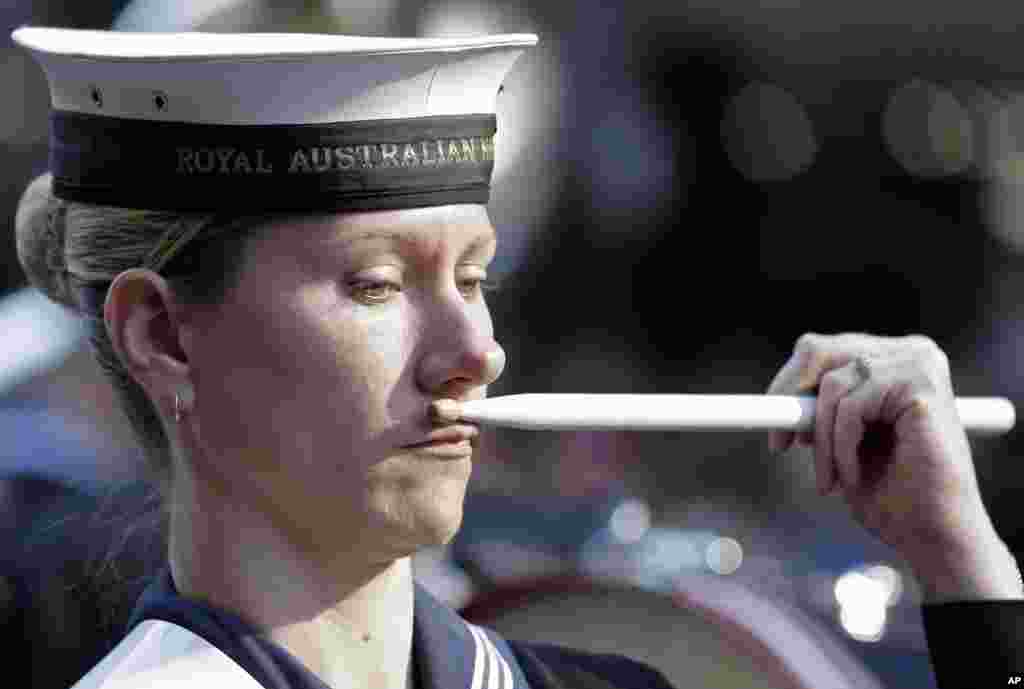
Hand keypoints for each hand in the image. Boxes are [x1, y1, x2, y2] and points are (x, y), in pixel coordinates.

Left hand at [767, 333, 1020, 600]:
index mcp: (892, 359)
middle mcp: (909, 351)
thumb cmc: (890, 492)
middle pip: (818, 351)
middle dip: (790, 400)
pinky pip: (850, 408)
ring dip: (821, 441)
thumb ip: (820, 409)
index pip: (820, 351)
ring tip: (830, 479)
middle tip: (779, 446)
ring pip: (832, 386)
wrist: (934, 535)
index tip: (772, 425)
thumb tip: (781, 397)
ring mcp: (917, 362)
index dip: (787, 384)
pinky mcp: (920, 384)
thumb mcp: (843, 440)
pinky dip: (840, 447)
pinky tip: (850, 479)